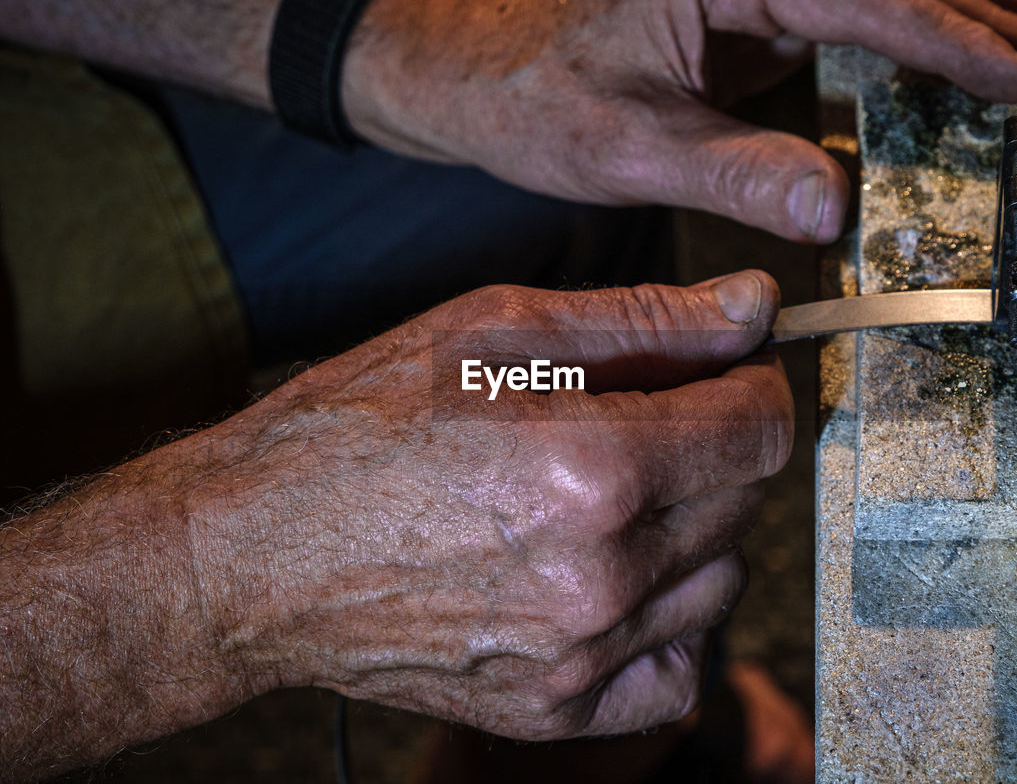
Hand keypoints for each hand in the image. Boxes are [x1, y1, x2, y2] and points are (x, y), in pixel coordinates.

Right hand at [187, 270, 790, 738]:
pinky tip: (619, 580)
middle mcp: (600, 576)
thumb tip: (751, 305)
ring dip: (694, 531)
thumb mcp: (493, 331)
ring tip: (617, 498)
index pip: (759, 431)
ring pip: (720, 582)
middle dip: (718, 449)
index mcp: (591, 470)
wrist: (257, 553)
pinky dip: (669, 623)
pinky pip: (678, 670)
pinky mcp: (556, 709)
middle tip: (652, 422)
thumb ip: (643, 321)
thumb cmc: (359, 428)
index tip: (729, 373)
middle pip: (745, 504)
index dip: (756, 387)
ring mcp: (580, 656)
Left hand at [345, 0, 1016, 242]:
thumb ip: (731, 173)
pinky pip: (866, 9)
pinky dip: (930, 29)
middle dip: (994, 17)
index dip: (952, 40)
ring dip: (981, 10)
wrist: (488, 69)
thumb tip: (833, 211)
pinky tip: (979, 40)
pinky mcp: (762, 3)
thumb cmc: (540, 97)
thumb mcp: (628, 147)